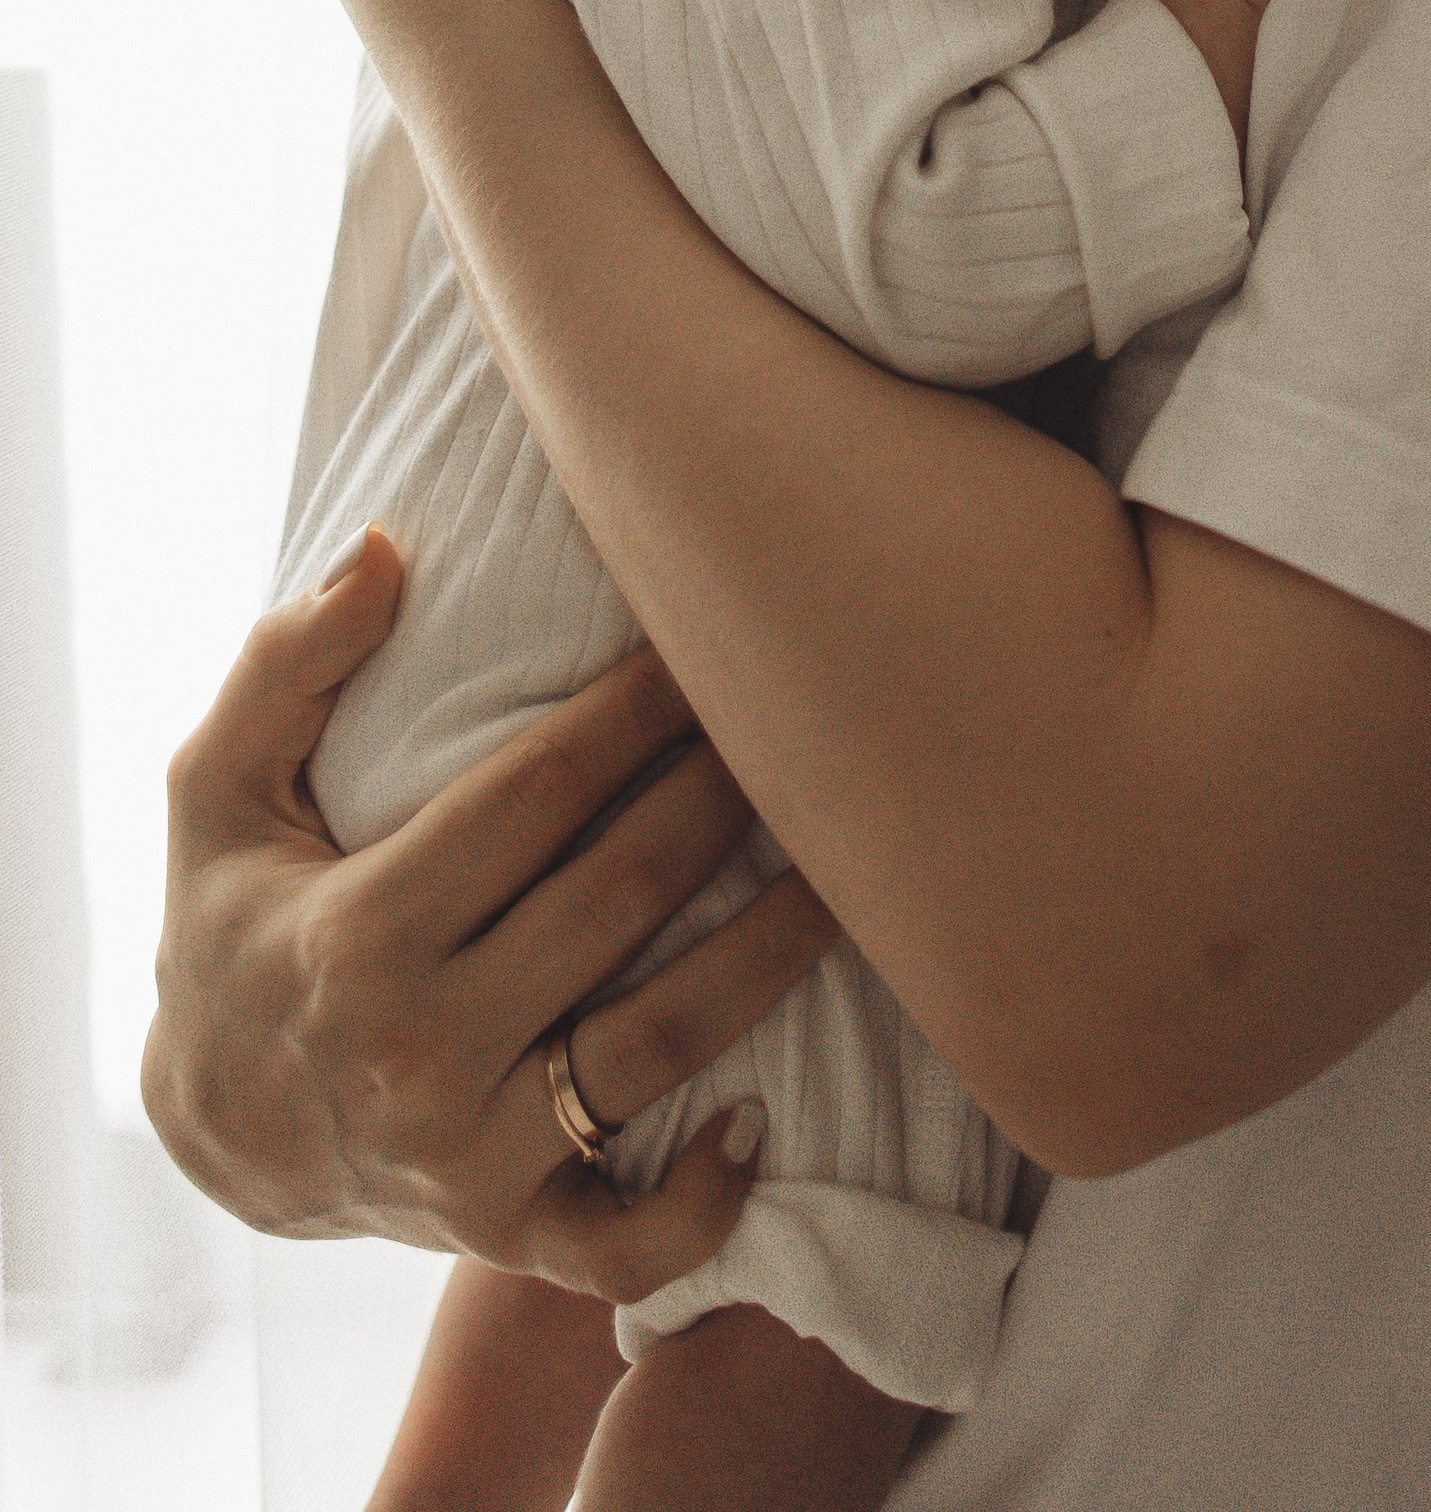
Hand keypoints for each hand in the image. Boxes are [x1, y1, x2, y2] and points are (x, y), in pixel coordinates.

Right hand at [143, 530, 838, 1301]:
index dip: (639, 706)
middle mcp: (416, 1051)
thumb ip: (288, 666)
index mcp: (358, 931)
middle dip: (726, 790)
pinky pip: (625, 1242)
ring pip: (659, 1045)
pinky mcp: (504, 1234)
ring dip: (769, 950)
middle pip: (621, 895)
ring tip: (854, 864)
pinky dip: (702, 1202)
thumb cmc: (235, 919)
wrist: (212, 1126)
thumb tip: (383, 551)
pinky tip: (763, 1117)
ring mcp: (466, 1156)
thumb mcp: (216, 789)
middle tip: (808, 711)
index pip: (538, 793)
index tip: (710, 632)